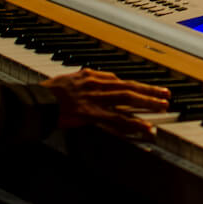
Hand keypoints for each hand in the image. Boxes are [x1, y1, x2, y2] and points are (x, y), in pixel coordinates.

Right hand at [42, 68, 168, 136]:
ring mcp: (94, 99)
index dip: (138, 86)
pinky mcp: (90, 113)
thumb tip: (106, 78)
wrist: (35, 101)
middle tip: (167, 94)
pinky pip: (116, 119)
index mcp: (92, 76)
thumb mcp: (71, 79)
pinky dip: (133, 123)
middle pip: (129, 86)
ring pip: (127, 99)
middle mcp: (96, 84)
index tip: (151, 89)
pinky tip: (146, 127)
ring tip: (163, 107)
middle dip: (150, 91)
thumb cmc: (49, 92)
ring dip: (147, 102)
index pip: (121, 81)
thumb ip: (88, 78)